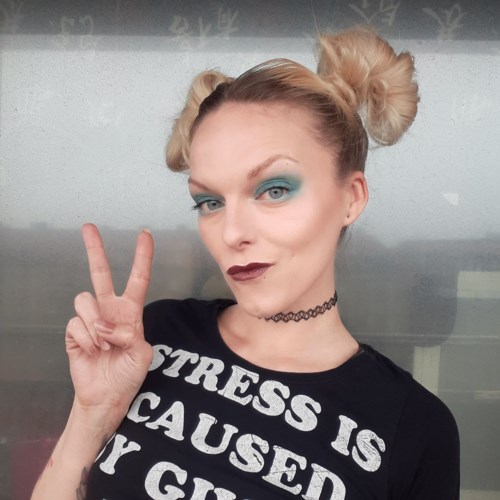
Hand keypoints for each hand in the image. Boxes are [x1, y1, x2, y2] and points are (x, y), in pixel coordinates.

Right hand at [65, 223, 153, 424]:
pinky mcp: (74, 332)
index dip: (142, 257)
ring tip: (104, 344)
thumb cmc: (128, 374)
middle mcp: (109, 310)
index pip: (138, 278)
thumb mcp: (143, 354)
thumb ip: (130, 335)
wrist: (108, 396)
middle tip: (89, 226)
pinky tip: (93, 350)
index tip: (145, 234)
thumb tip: (106, 325)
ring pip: (85, 300)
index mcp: (131, 312)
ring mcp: (91, 320)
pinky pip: (76, 323)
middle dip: (95, 249)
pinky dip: (87, 338)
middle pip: (100, 273)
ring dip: (96, 324)